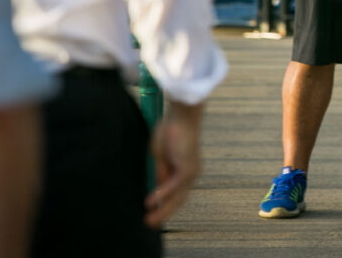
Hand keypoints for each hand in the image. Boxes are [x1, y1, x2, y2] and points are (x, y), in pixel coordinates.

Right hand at [145, 103, 203, 228]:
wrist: (183, 115)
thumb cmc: (171, 130)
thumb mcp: (161, 155)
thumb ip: (160, 172)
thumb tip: (156, 190)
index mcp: (184, 170)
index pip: (175, 194)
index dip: (164, 206)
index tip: (152, 215)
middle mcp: (191, 174)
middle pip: (178, 200)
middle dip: (164, 214)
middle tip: (150, 225)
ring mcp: (191, 172)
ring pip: (177, 197)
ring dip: (162, 210)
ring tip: (149, 221)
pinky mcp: (187, 167)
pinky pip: (174, 185)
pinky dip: (162, 194)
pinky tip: (150, 203)